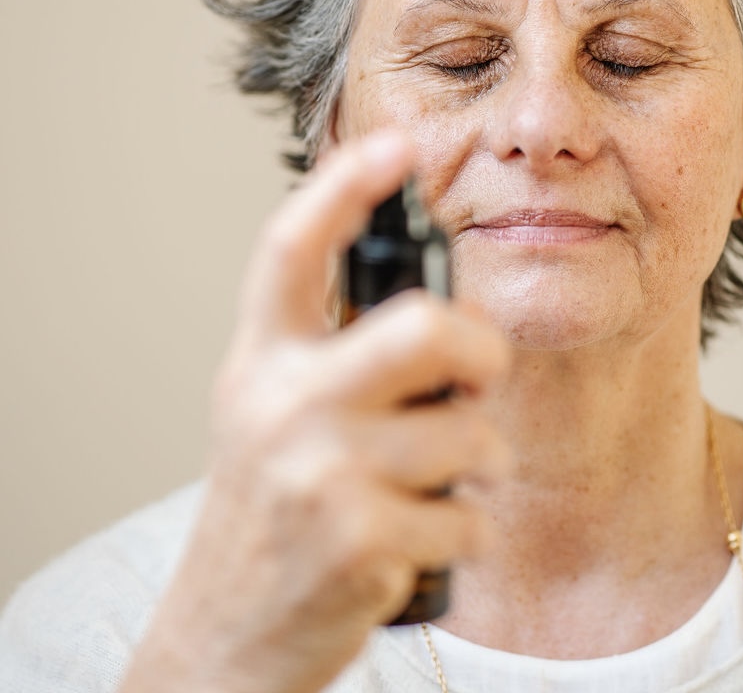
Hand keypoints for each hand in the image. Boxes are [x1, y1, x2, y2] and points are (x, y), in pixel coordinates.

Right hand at [120, 132, 510, 692]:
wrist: (228, 632)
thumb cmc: (273, 506)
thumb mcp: (279, 411)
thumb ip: (341, 355)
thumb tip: (450, 312)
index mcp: (261, 360)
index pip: (292, 250)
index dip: (345, 188)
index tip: (397, 145)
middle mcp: (281, 403)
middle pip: (423, 330)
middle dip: (478, 350)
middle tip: (476, 375)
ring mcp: (318, 473)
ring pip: (470, 434)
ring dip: (475, 464)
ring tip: (433, 483)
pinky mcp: (357, 541)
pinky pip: (469, 516)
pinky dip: (463, 533)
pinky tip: (416, 543)